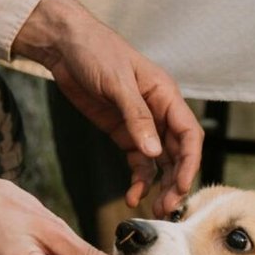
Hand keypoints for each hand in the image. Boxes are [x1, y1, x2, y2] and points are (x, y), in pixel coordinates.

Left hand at [13, 0, 200, 217]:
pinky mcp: (121, 131)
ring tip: (152, 210)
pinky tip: (132, 196)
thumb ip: (137, 117)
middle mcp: (158, 111)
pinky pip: (137, 160)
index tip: (182, 186)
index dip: (190, 162)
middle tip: (167, 207)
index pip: (189, 133)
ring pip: (159, 160)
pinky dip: (138, 179)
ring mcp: (140, 123)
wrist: (64, 44)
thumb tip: (155, 152)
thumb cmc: (95, 50)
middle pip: (178, 152)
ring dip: (159, 185)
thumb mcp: (117, 82)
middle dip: (176, 180)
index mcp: (165, 94)